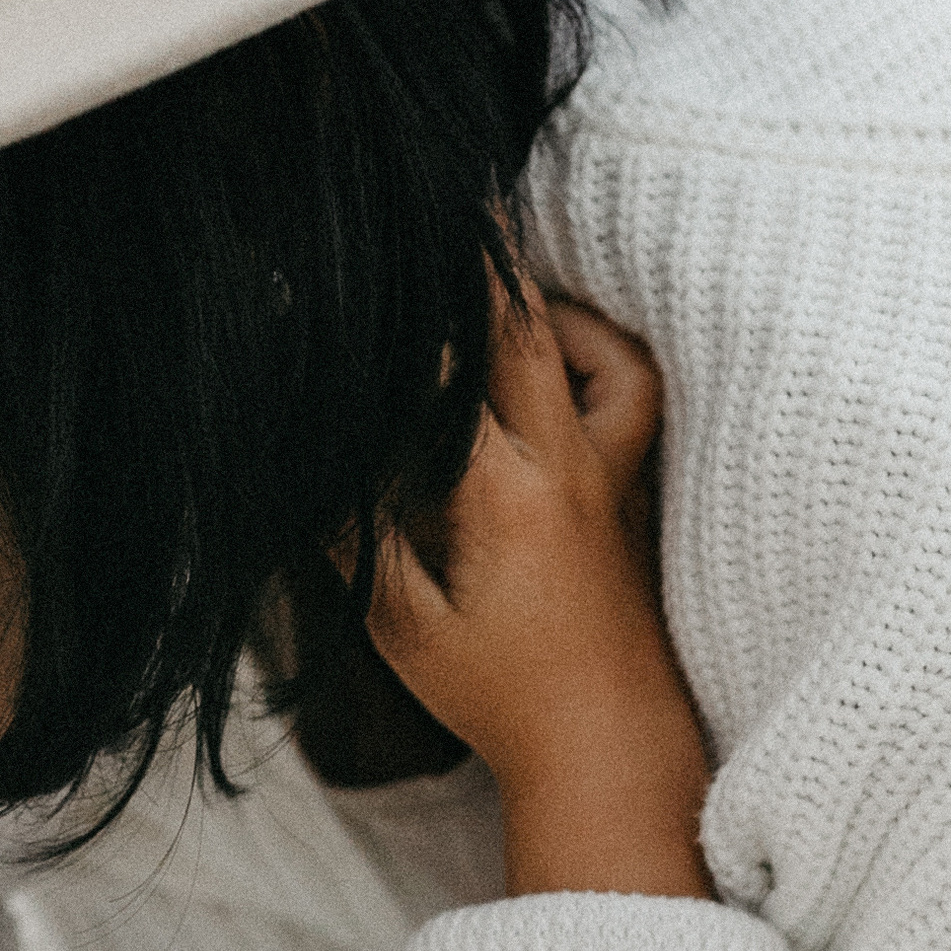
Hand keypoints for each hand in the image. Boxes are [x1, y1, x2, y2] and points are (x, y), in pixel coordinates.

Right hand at [360, 283, 711, 901]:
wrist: (614, 746)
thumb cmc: (504, 698)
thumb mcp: (402, 627)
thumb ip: (358, 538)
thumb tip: (317, 467)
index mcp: (500, 491)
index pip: (443, 371)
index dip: (397, 316)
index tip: (354, 270)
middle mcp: (567, 467)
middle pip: (526, 328)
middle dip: (478, 259)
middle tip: (444, 203)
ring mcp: (612, 477)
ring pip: (600, 351)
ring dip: (549, 301)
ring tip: (501, 278)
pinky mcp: (632, 496)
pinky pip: (631, 397)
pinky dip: (600, 356)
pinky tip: (560, 359)